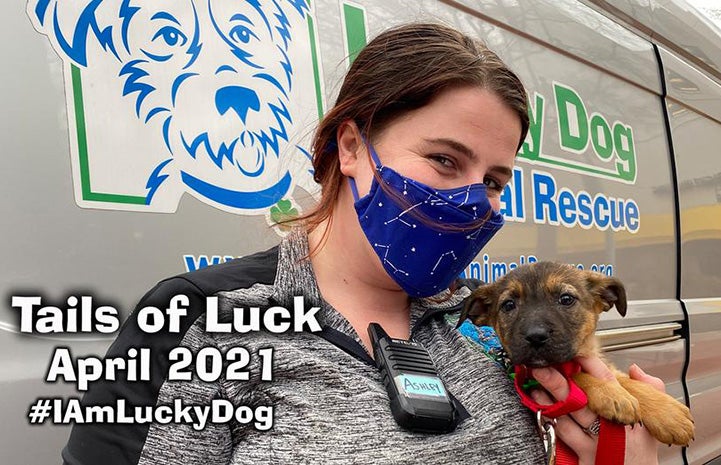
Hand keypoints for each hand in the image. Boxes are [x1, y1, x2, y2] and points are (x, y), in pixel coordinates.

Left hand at [531, 356, 659, 464]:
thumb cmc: (641, 451)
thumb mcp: (651, 422)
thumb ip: (648, 391)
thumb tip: (633, 368)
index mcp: (629, 413)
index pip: (606, 382)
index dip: (587, 366)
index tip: (573, 355)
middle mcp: (612, 427)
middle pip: (581, 399)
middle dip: (558, 382)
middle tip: (542, 368)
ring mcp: (596, 443)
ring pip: (566, 416)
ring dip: (548, 400)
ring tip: (535, 385)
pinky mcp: (584, 458)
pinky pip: (562, 436)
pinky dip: (549, 420)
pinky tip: (540, 409)